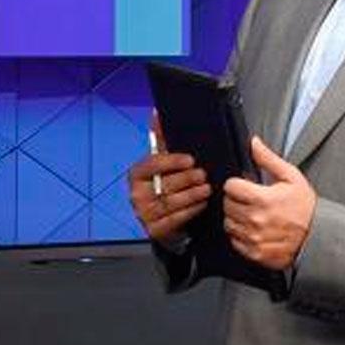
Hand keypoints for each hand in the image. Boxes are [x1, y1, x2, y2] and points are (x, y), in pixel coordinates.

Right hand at [128, 112, 209, 243]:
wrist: (166, 220)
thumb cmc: (166, 187)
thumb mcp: (164, 164)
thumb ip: (162, 140)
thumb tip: (157, 113)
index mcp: (137, 175)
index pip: (150, 164)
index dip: (171, 161)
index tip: (190, 160)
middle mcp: (137, 195)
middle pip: (164, 184)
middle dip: (187, 179)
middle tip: (203, 174)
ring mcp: (144, 214)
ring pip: (171, 202)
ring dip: (192, 194)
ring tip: (207, 188)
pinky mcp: (155, 230)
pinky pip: (175, 218)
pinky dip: (192, 210)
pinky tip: (202, 204)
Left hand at [222, 137, 315, 270]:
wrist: (319, 236)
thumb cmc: (306, 207)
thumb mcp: (292, 177)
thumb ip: (269, 159)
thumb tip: (254, 143)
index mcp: (263, 199)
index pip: (230, 187)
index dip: (237, 184)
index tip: (244, 187)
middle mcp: (255, 219)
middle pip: (227, 205)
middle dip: (236, 200)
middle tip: (250, 201)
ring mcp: (254, 238)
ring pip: (228, 223)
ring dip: (237, 218)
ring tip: (253, 216)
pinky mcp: (255, 253)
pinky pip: (234, 241)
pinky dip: (241, 235)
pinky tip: (254, 230)